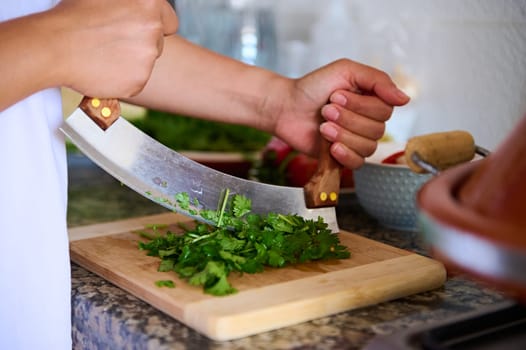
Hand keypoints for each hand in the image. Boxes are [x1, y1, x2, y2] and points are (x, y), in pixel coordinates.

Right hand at [52, 0, 177, 97]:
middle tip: (113, 41)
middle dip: (141, 44)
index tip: (143, 31)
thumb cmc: (73, 15)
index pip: (170, 22)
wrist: (53, 46)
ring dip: (131, 60)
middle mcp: (153, 29)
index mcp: (149, 4)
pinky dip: (123, 78)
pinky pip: (136, 81)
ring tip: (103, 53)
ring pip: (147, 62)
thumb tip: (135, 6)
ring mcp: (148, 57)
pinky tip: (103, 67)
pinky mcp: (138, 80)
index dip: (158, 27)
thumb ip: (131, 2)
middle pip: (159, 43)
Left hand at [272, 59, 409, 168]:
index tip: (336, 95)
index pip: (386, 110)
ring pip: (367, 146)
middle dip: (347, 119)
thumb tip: (405, 99)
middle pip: (377, 130)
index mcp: (372, 101)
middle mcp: (368, 122)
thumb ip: (377, 80)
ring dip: (342, 134)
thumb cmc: (313, 87)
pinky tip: (331, 146)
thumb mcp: (346, 71)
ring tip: (323, 125)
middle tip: (326, 110)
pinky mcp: (343, 157)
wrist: (286, 107)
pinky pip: (358, 163)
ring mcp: (356, 140)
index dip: (361, 106)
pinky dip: (345, 154)